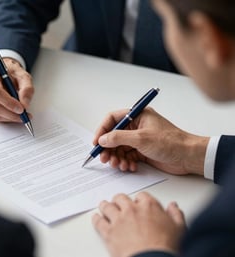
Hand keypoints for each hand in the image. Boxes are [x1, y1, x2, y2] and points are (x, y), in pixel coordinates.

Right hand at [0, 58, 33, 121]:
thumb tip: (25, 104)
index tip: (21, 109)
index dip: (9, 103)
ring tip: (20, 115)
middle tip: (24, 116)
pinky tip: (11, 113)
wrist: (3, 73)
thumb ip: (27, 88)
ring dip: (8, 117)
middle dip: (11, 114)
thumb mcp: (23, 76)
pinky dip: (3, 118)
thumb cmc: (12, 74)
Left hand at [92, 192, 185, 256]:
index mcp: (149, 206)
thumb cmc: (166, 246)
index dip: (139, 200)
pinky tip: (96, 218)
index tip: (138, 203)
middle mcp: (131, 210)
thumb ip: (175, 215)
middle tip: (119, 203)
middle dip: (120, 200)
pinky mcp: (108, 232)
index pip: (141, 196)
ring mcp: (118, 220)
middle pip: (120, 198)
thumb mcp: (179, 229)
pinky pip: (99, 222)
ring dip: (105, 206)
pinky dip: (96, 219)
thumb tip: (173, 206)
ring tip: (104, 206)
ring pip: (107, 207)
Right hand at [93, 107, 208, 175]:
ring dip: (116, 157)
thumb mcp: (141, 138)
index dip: (102, 130)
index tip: (96, 142)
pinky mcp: (142, 151)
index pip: (112, 119)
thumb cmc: (171, 142)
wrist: (188, 157)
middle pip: (114, 136)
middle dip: (108, 148)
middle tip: (105, 158)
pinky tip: (129, 167)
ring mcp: (139, 139)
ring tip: (119, 165)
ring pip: (119, 148)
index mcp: (137, 116)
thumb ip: (119, 137)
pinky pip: (127, 156)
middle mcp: (136, 126)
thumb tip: (102, 139)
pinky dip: (125, 162)